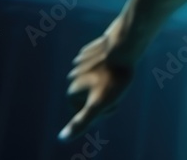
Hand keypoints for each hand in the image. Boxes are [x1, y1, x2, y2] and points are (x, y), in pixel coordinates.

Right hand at [58, 20, 134, 141]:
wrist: (123, 48)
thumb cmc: (114, 77)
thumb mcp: (100, 104)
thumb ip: (82, 121)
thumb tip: (62, 138)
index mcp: (72, 92)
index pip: (86, 113)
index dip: (104, 112)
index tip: (115, 102)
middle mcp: (72, 78)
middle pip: (91, 97)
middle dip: (105, 97)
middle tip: (119, 89)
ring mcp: (80, 63)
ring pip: (96, 81)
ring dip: (107, 82)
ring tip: (119, 77)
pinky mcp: (90, 52)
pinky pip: (99, 66)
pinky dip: (107, 68)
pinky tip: (115, 64)